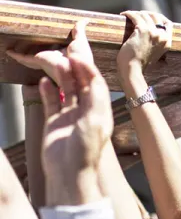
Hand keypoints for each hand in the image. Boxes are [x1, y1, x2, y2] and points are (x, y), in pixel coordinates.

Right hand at [7, 20, 92, 83]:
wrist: (77, 67)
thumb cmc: (82, 58)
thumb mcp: (80, 41)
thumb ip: (79, 31)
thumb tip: (84, 20)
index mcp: (63, 55)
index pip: (53, 49)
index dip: (48, 45)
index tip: (43, 40)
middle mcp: (52, 58)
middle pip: (40, 54)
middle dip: (32, 51)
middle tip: (25, 43)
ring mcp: (44, 60)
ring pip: (30, 57)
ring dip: (22, 54)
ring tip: (14, 49)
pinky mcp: (38, 60)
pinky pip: (25, 58)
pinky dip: (17, 55)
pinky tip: (9, 52)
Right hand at [39, 31, 111, 205]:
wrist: (69, 175)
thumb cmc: (86, 150)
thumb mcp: (95, 121)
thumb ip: (94, 96)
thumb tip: (91, 73)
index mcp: (100, 107)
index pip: (94, 80)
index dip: (87, 65)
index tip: (77, 51)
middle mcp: (86, 109)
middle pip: (80, 80)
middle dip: (75, 63)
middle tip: (69, 44)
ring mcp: (70, 116)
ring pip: (65, 88)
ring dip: (59, 73)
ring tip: (51, 59)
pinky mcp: (55, 123)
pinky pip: (52, 102)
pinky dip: (48, 90)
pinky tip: (43, 81)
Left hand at [117, 10, 171, 74]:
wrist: (133, 70)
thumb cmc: (140, 65)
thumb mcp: (154, 55)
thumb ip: (156, 45)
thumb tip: (151, 38)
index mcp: (167, 42)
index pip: (168, 24)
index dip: (160, 18)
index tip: (151, 16)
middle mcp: (162, 36)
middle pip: (156, 16)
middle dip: (147, 13)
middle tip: (138, 14)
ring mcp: (153, 32)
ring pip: (145, 15)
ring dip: (136, 13)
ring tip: (129, 15)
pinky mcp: (142, 30)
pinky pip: (136, 17)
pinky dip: (129, 13)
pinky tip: (124, 14)